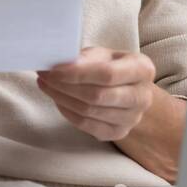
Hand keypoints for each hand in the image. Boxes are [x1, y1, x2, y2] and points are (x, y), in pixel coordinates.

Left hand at [36, 46, 156, 141]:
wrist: (128, 89)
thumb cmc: (113, 66)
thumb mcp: (103, 54)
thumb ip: (86, 58)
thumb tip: (61, 64)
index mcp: (142, 69)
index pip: (107, 74)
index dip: (77, 74)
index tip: (53, 70)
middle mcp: (142, 97)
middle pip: (97, 96)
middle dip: (65, 86)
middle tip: (44, 76)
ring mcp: (132, 118)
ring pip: (89, 111)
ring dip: (61, 97)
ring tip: (46, 84)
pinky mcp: (118, 133)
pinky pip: (86, 125)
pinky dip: (67, 111)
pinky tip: (57, 99)